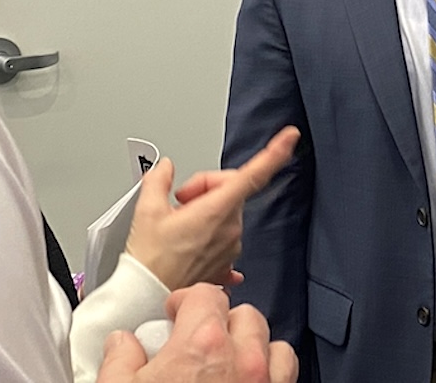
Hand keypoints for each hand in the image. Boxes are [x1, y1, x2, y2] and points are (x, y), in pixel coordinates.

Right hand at [95, 284, 297, 382]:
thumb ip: (120, 361)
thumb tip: (123, 342)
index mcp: (204, 344)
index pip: (207, 296)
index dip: (187, 301)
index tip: (174, 314)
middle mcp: (245, 359)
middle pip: (244, 316)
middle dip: (221, 322)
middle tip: (197, 341)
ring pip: (273, 345)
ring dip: (253, 347)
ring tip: (228, 364)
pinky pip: (287, 375)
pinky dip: (271, 373)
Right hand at [125, 127, 299, 289]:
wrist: (145, 297)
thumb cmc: (149, 260)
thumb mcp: (146, 210)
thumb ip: (159, 179)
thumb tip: (165, 168)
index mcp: (217, 210)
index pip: (254, 174)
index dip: (274, 153)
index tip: (289, 137)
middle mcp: (230, 228)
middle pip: (230, 190)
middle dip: (206, 188)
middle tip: (180, 202)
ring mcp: (231, 247)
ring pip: (226, 213)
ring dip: (206, 212)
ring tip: (179, 226)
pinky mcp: (226, 263)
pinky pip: (225, 237)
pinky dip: (209, 234)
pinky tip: (190, 242)